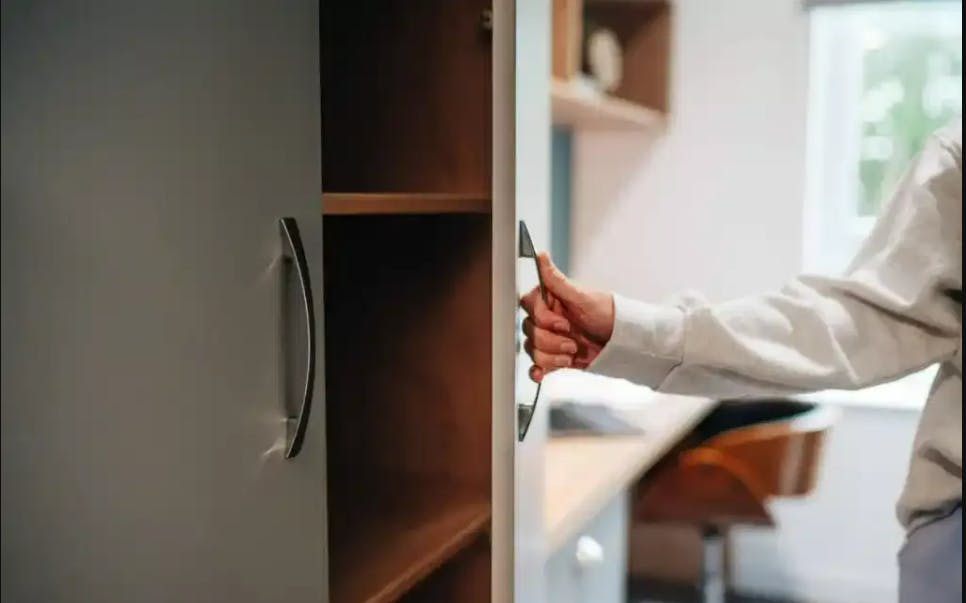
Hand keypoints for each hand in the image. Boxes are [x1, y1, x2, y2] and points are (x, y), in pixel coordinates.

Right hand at [520, 253, 614, 381]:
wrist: (622, 341)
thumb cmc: (607, 313)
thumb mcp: (582, 297)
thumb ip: (557, 280)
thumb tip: (541, 256)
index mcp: (550, 299)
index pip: (529, 307)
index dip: (545, 319)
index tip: (564, 323)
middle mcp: (547, 318)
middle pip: (529, 331)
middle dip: (551, 340)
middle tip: (572, 340)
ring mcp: (550, 337)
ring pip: (532, 348)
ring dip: (552, 355)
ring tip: (572, 353)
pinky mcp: (554, 355)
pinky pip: (536, 364)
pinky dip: (538, 369)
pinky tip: (542, 373)